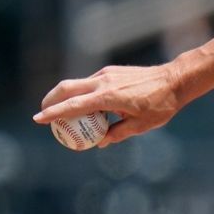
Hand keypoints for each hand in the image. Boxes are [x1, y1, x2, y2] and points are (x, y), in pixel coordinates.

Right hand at [33, 64, 183, 147]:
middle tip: (43, 113)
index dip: (53, 113)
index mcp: (108, 97)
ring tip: (60, 110)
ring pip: (77, 83)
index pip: (73, 106)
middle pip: (66, 88)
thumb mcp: (141, 125)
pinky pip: (89, 82)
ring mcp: (107, 74)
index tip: (38, 119)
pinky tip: (85, 105)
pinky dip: (81, 92)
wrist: (176, 79)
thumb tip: (100, 142)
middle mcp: (104, 82)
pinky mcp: (112, 71)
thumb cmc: (162, 104)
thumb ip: (117, 134)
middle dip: (50, 100)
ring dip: (65, 95)